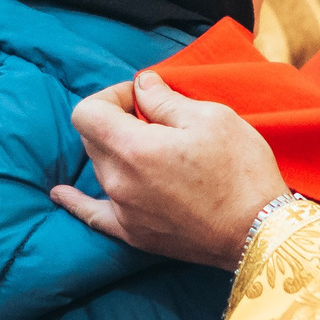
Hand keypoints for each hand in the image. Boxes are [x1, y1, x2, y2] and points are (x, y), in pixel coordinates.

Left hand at [52, 72, 288, 269]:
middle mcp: (118, 181)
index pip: (88, 111)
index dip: (111, 96)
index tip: (141, 98)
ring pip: (100, 167)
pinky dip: (75, 200)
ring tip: (151, 148)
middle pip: (92, 138)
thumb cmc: (241, 172)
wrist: (258, 233)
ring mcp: (122, 211)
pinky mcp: (133, 234)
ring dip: (115, 150)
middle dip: (114, 120)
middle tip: (153, 119)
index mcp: (133, 149)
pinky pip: (92, 215)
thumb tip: (141, 85)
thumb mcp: (211, 118)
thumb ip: (165, 99)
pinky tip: (61, 193)